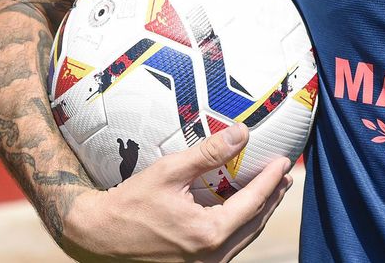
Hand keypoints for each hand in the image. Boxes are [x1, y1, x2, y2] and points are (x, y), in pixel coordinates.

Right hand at [61, 122, 294, 261]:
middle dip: (272, 198)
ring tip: (270, 190)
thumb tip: (242, 134)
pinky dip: (240, 226)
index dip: (271, 180)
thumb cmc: (130, 202)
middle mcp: (212, 257)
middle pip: (255, 224)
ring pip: (244, 238)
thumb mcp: (169, 172)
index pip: (253, 202)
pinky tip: (241, 210)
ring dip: (258, 212)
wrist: (99, 235)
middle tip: (285, 175)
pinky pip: (228, 246)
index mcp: (209, 233)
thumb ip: (208, 153)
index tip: (285, 162)